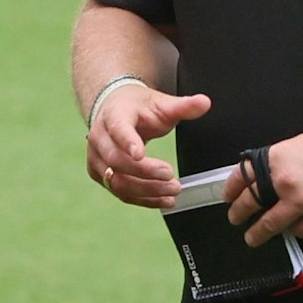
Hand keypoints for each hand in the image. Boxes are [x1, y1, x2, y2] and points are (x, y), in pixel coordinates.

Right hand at [87, 85, 209, 207]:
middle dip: (145, 172)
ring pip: (117, 181)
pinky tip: (164, 200)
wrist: (114, 110)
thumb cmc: (137, 108)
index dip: (127, 142)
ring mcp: (96, 158)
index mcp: (113, 115)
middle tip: (170, 175)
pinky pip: (120, 192)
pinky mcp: (100, 175)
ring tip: (173, 190)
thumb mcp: (160, 103)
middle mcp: (100, 138)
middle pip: (116, 160)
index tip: (140, 154)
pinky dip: (143, 199)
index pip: (117, 129)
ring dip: (146, 190)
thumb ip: (183, 106)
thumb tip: (205, 103)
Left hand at [222, 124, 302, 246]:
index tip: (228, 197)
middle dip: (239, 214)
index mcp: (278, 158)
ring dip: (258, 233)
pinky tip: (294, 228)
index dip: (232, 189)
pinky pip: (299, 231)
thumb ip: (282, 160)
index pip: (243, 176)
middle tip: (235, 219)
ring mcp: (302, 203)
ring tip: (253, 237)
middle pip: (250, 204)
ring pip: (271, 225)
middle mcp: (285, 181)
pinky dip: (295, 230)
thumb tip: (267, 174)